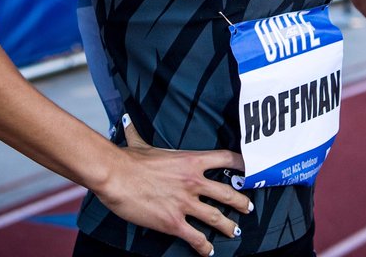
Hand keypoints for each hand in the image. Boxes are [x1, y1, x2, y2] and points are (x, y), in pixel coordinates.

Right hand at [95, 118, 252, 256]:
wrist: (116, 176)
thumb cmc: (127, 160)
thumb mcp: (139, 144)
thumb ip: (137, 134)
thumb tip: (126, 122)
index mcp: (191, 160)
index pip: (226, 159)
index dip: (242, 164)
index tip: (250, 169)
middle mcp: (193, 181)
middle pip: (228, 192)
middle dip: (241, 202)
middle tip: (248, 207)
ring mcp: (185, 203)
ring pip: (216, 217)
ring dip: (229, 226)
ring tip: (235, 231)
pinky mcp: (173, 222)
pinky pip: (196, 237)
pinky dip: (205, 246)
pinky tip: (208, 250)